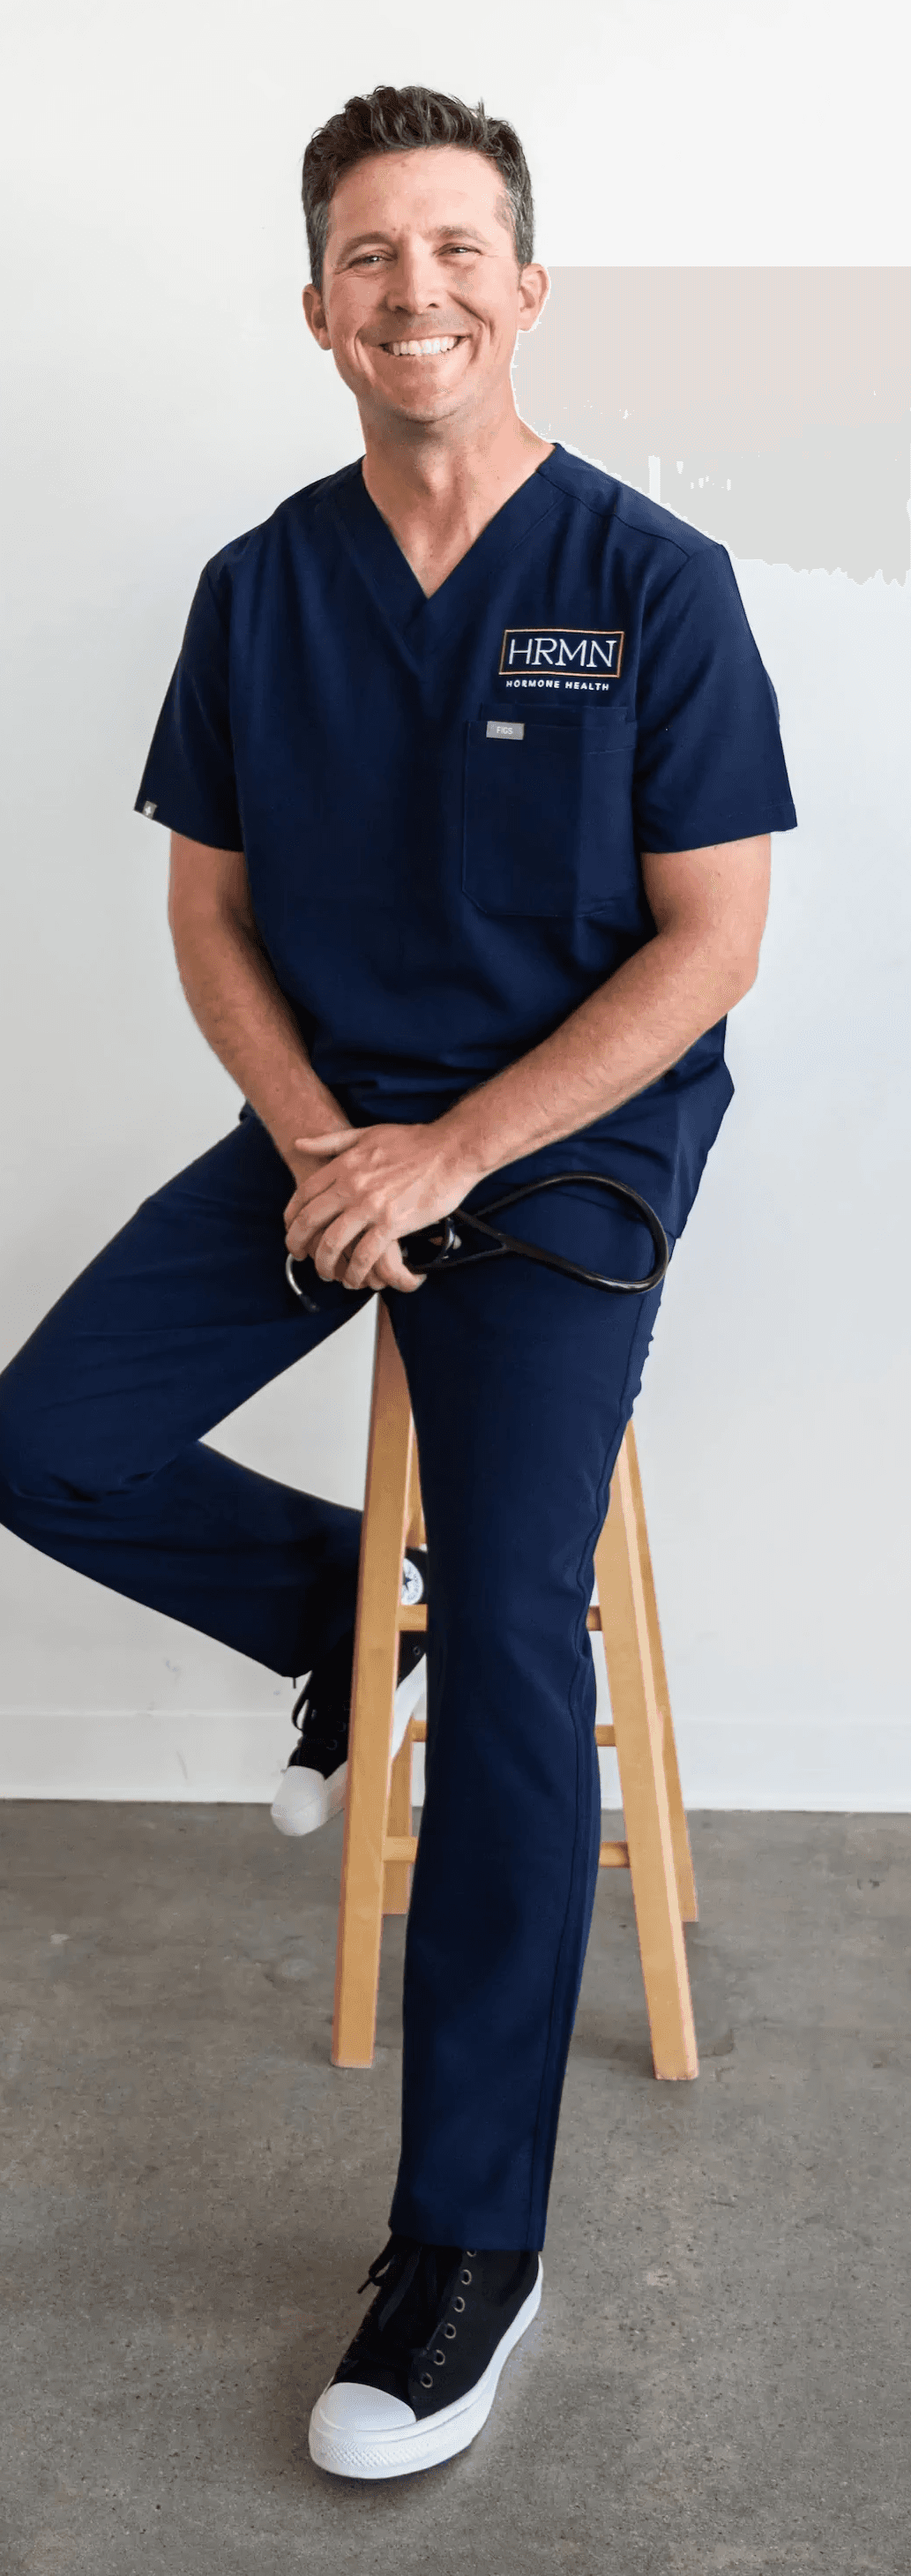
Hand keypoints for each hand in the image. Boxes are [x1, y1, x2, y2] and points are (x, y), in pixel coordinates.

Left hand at [283, 1122, 480, 1294]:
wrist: (452, 1150)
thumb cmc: (415, 1141)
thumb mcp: (367, 1133)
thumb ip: (331, 1141)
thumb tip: (299, 1143)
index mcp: (344, 1165)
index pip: (303, 1194)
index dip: (291, 1217)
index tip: (291, 1229)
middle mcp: (351, 1186)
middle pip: (310, 1221)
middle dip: (298, 1244)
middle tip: (299, 1256)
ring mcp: (370, 1206)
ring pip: (332, 1243)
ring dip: (325, 1264)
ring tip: (327, 1273)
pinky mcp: (392, 1224)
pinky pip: (364, 1255)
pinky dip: (356, 1271)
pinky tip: (356, 1278)